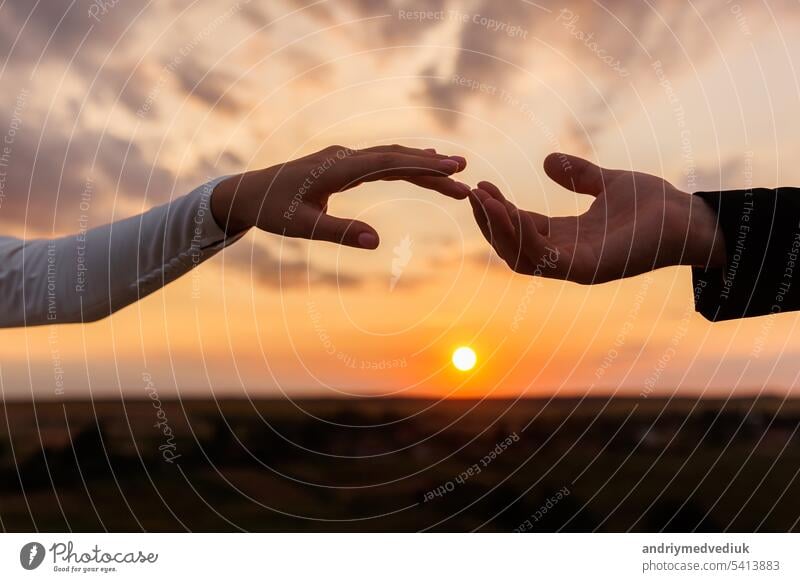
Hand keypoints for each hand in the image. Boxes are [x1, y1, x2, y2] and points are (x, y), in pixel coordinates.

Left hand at [211, 144, 468, 248]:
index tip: (453, 170)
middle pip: (396, 157)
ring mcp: (344, 159)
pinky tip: (419, 166)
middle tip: (465, 173)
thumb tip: (376, 241)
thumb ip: (339, 232)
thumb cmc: (273, 211)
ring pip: (390, 157)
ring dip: (420, 163)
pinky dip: (403, 164)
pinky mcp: (343, 166)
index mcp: (338, 168)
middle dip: (431, 165)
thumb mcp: (302, 227)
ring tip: (452, 170)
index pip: (389, 163)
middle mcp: (344, 157)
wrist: (248, 193)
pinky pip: (380, 162)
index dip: (423, 166)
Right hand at [469, 153, 725, 283]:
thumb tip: (547, 160)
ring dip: (499, 230)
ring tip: (483, 200)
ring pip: (522, 257)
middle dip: (490, 223)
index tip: (481, 185)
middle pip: (513, 247)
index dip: (498, 211)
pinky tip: (512, 212)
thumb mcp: (608, 183)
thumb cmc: (656, 205)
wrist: (692, 217)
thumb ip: (579, 176)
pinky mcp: (591, 269)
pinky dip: (524, 238)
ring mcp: (578, 266)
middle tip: (473, 193)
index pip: (522, 229)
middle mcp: (568, 256)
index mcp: (569, 238)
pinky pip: (546, 260)